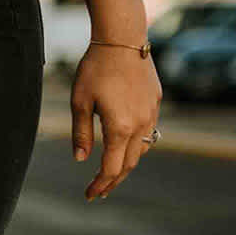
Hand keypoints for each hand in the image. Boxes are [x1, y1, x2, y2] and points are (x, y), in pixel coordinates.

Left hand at [71, 44, 162, 199]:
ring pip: (141, 149)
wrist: (122, 39)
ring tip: (110, 174)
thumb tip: (80, 159)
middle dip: (113, 181)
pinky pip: (148, 132)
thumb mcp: (80, 102)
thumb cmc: (95, 69)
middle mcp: (140, 124)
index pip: (111, 168)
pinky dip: (136, 146)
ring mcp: (151, 113)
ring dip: (126, 164)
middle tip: (98, 192)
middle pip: (129, 164)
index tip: (89, 195)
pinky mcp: (155, 102)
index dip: (100, 184)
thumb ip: (81, 133)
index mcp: (120, 127)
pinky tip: (124, 147)